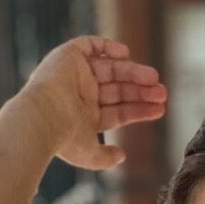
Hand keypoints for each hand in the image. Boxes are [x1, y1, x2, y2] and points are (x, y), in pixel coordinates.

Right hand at [21, 35, 165, 169]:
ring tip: (154, 79)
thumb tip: (122, 156)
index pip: (119, 110)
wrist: (42, 117)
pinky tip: (126, 54)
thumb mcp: (89, 155)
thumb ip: (105, 157)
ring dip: (133, 72)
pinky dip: (107, 48)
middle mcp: (81, 95)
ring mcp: (75, 75)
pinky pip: (90, 46)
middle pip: (119, 89)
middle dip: (141, 91)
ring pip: (111, 69)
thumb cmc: (63, 139)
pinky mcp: (68, 56)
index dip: (140, 109)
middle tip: (162, 92)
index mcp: (86, 117)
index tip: (160, 109)